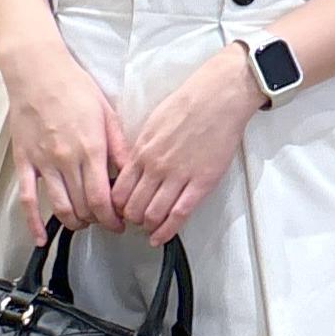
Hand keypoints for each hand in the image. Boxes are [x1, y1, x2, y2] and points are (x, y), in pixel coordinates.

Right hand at [0, 39, 130, 244]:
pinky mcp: (24, 162)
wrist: (37, 71)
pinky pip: (27, 199)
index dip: (113, 218)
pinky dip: (34, 222)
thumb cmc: (73, 87)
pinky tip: (41, 237)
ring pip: (60, 207)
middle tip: (105, 221)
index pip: (103, 198)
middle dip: (98, 221)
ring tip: (84, 221)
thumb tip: (132, 174)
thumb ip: (120, 147)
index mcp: (91, 148)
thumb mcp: (107, 114)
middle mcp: (67, 159)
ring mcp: (44, 163)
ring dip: (75, 222)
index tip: (120, 223)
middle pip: (84, 207)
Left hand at [111, 43, 263, 245]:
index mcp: (142, 151)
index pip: (118, 189)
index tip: (118, 211)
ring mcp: (178, 176)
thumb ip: (141, 149)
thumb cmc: (189, 104)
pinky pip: (178, 215)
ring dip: (147, 226)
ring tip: (149, 228)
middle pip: (132, 206)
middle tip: (133, 223)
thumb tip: (133, 168)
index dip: (115, 206)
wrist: (219, 97)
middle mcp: (156, 166)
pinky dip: (167, 231)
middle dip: (130, 219)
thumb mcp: (153, 124)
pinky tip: (160, 238)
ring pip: (152, 215)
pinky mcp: (201, 183)